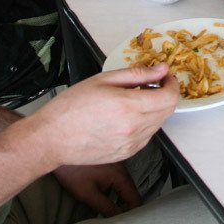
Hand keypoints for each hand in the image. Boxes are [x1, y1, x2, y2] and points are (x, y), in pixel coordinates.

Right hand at [27, 64, 178, 168]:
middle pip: (168, 111)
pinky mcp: (126, 154)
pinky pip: (146, 136)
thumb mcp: (103, 80)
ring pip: (158, 124)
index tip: (165, 76)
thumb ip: (137, 74)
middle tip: (151, 85)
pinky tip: (126, 117)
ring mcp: (131, 144)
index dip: (172, 84)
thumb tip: (161, 69)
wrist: (51, 138)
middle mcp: (134, 128)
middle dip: (165, 95)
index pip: (169, 97)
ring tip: (133, 100)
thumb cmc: (71, 107)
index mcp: (129, 107)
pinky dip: (144, 124)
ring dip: (154, 110)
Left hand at [53, 162, 141, 216]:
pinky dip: (116, 189)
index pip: (135, 198)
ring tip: (108, 210)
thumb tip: (119, 219)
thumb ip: (106, 207)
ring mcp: (117, 163)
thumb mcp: (88, 193)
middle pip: (132, 192)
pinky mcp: (110, 162)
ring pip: (125, 185)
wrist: (60, 149)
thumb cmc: (72, 172)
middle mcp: (123, 167)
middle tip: (114, 219)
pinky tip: (104, 196)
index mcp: (120, 175)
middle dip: (125, 207)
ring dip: (120, 198)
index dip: (130, 214)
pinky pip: (119, 179)